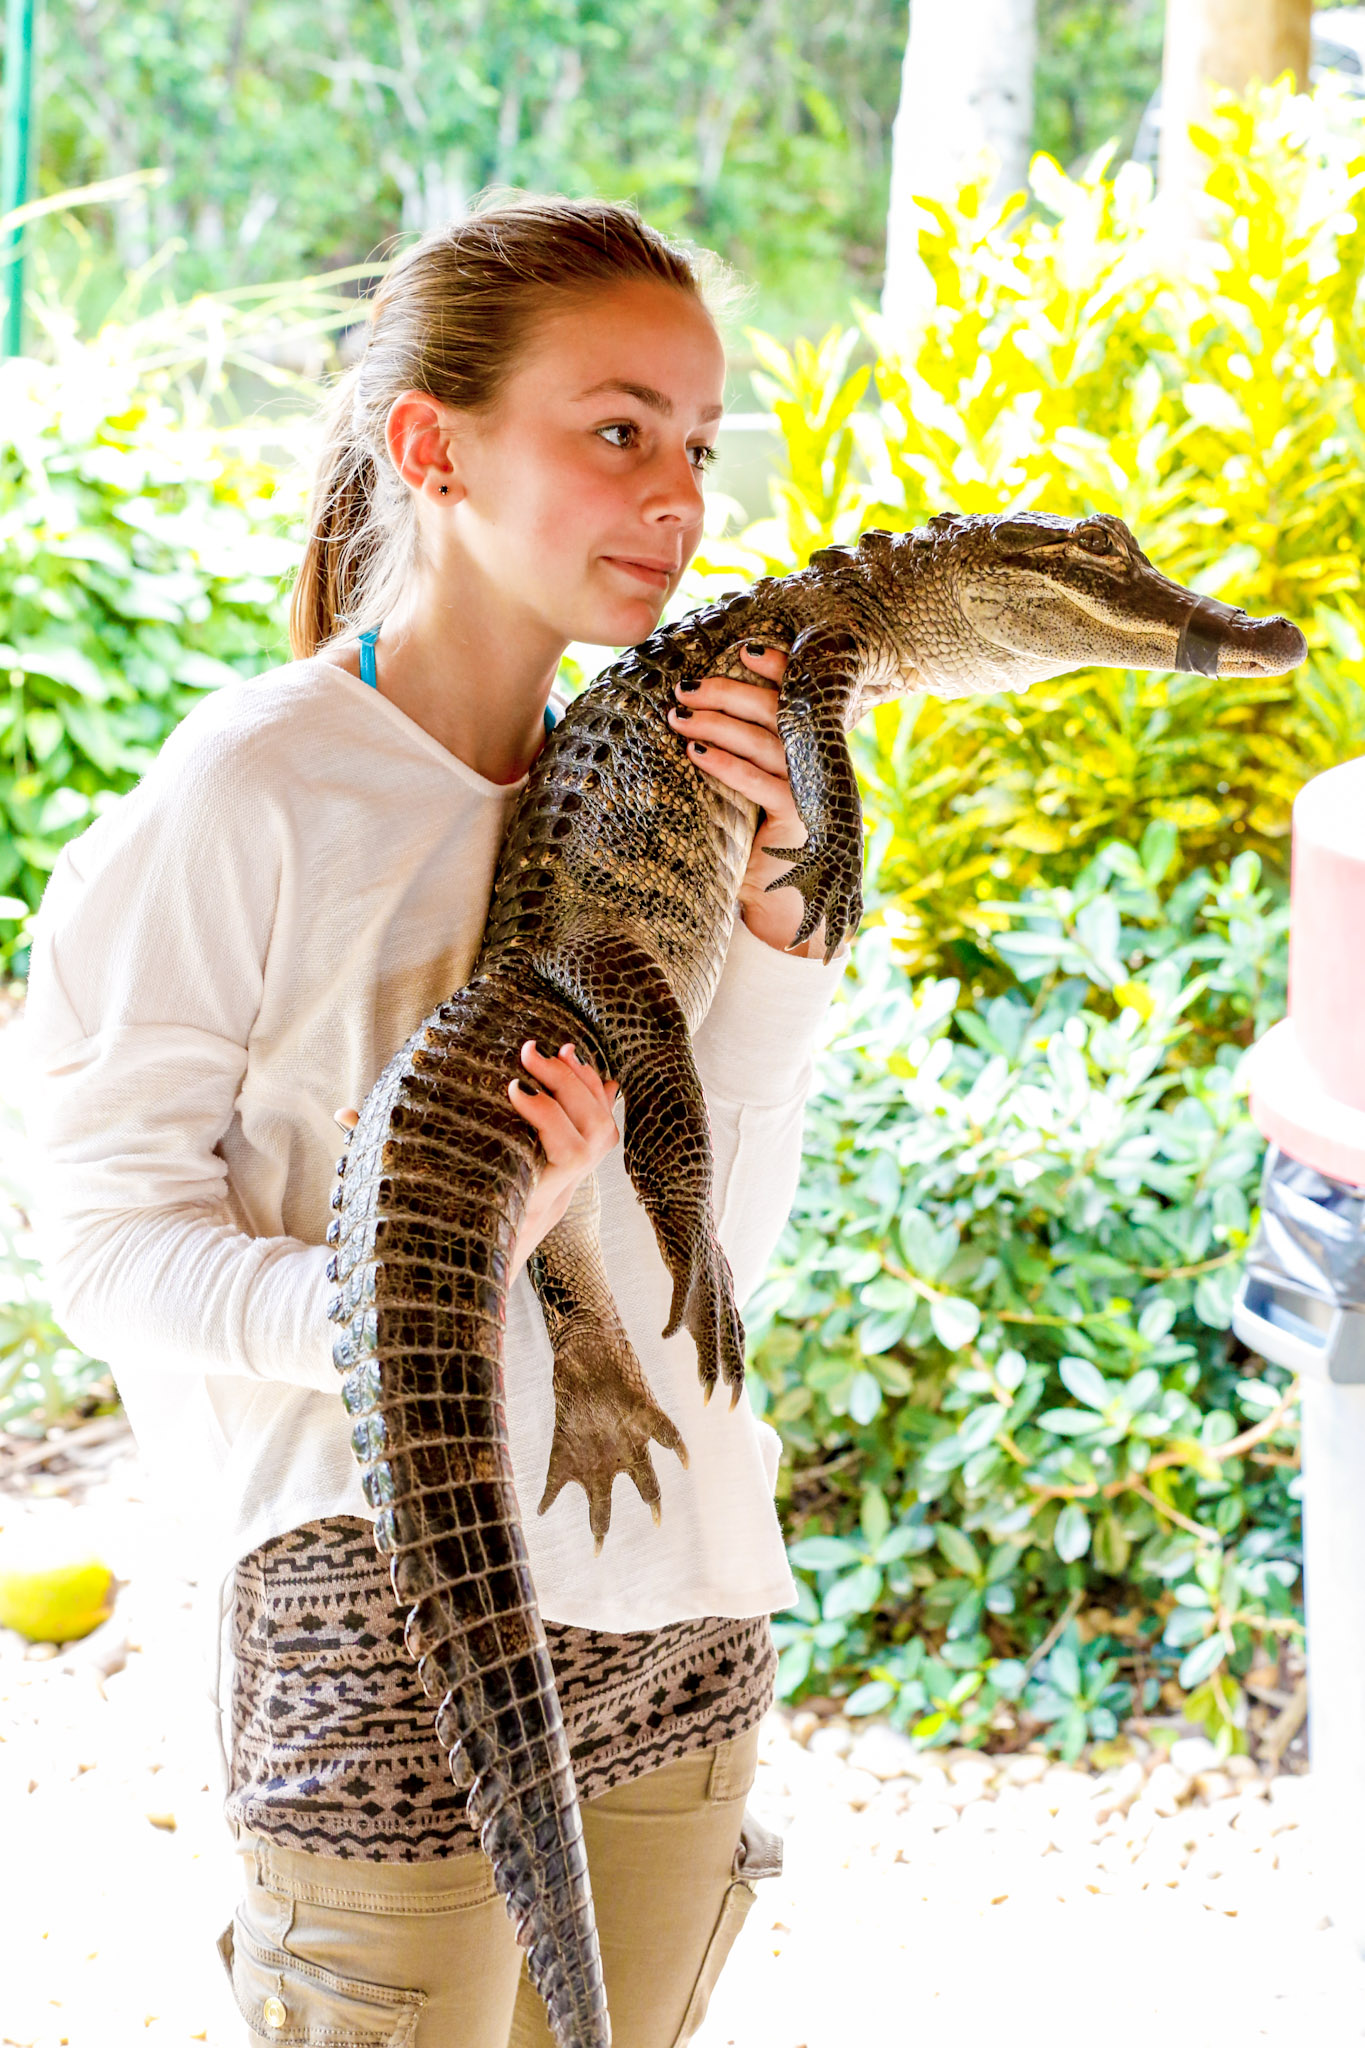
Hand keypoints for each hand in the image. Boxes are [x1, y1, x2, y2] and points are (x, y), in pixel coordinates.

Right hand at [333, 1042, 619, 1288]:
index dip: (546, 1116)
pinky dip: (595, 1088)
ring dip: (583, 1084)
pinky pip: (605, 1118)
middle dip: (564, 1086)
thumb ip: (386, 1150)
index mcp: (532, 1193)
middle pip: (590, 1132)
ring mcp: (581, 1172)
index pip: (564, 1152)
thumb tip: (342, 1114)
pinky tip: (574, 1060)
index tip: (512, 1089)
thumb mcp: (426, 1189)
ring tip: (554, 1050)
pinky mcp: (587, 1157)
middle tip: (527, 1052)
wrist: (497, 1252)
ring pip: (603, 1126)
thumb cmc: (455, 1214)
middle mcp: (564, 1186)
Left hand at [665, 642, 814, 954]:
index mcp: (816, 750)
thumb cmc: (764, 842)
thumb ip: (749, 754)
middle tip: (685, 686)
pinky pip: (761, 783)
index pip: (800, 698)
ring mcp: (813, 792)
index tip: (744, 647)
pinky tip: (695, 751)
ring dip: (719, 723)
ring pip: (766, 743)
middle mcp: (821, 765)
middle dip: (730, 692)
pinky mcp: (799, 821)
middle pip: (779, 712)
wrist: (789, 906)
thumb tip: (700, 709)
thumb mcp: (757, 792)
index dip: (778, 668)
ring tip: (678, 715)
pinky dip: (726, 764)